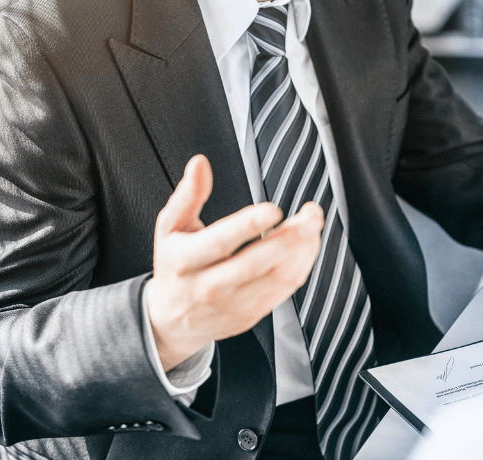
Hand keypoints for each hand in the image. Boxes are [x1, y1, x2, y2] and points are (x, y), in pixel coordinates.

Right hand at [145, 154, 324, 369]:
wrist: (172, 320)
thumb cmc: (174, 264)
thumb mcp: (170, 228)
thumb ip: (188, 195)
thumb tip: (199, 163)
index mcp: (185, 261)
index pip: (219, 242)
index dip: (247, 225)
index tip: (273, 209)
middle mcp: (209, 287)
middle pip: (255, 264)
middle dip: (289, 238)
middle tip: (311, 214)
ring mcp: (233, 305)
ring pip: (277, 278)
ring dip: (303, 249)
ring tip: (312, 222)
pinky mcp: (252, 314)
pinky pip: (285, 290)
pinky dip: (302, 263)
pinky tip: (307, 242)